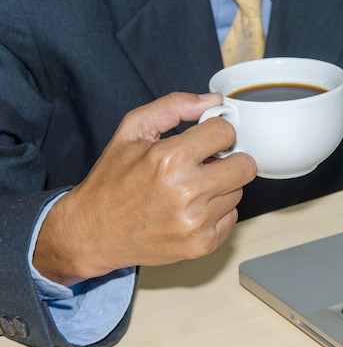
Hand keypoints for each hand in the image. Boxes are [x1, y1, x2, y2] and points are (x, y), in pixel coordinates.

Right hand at [34, 92, 256, 286]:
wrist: (93, 232)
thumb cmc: (112, 180)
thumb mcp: (132, 131)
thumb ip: (173, 107)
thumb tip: (214, 102)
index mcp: (169, 159)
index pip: (226, 133)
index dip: (217, 132)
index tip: (207, 139)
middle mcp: (186, 192)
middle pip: (245, 165)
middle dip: (229, 159)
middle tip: (207, 163)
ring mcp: (196, 222)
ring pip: (239, 191)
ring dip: (221, 186)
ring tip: (192, 188)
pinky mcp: (201, 244)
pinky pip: (232, 217)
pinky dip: (217, 211)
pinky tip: (192, 209)